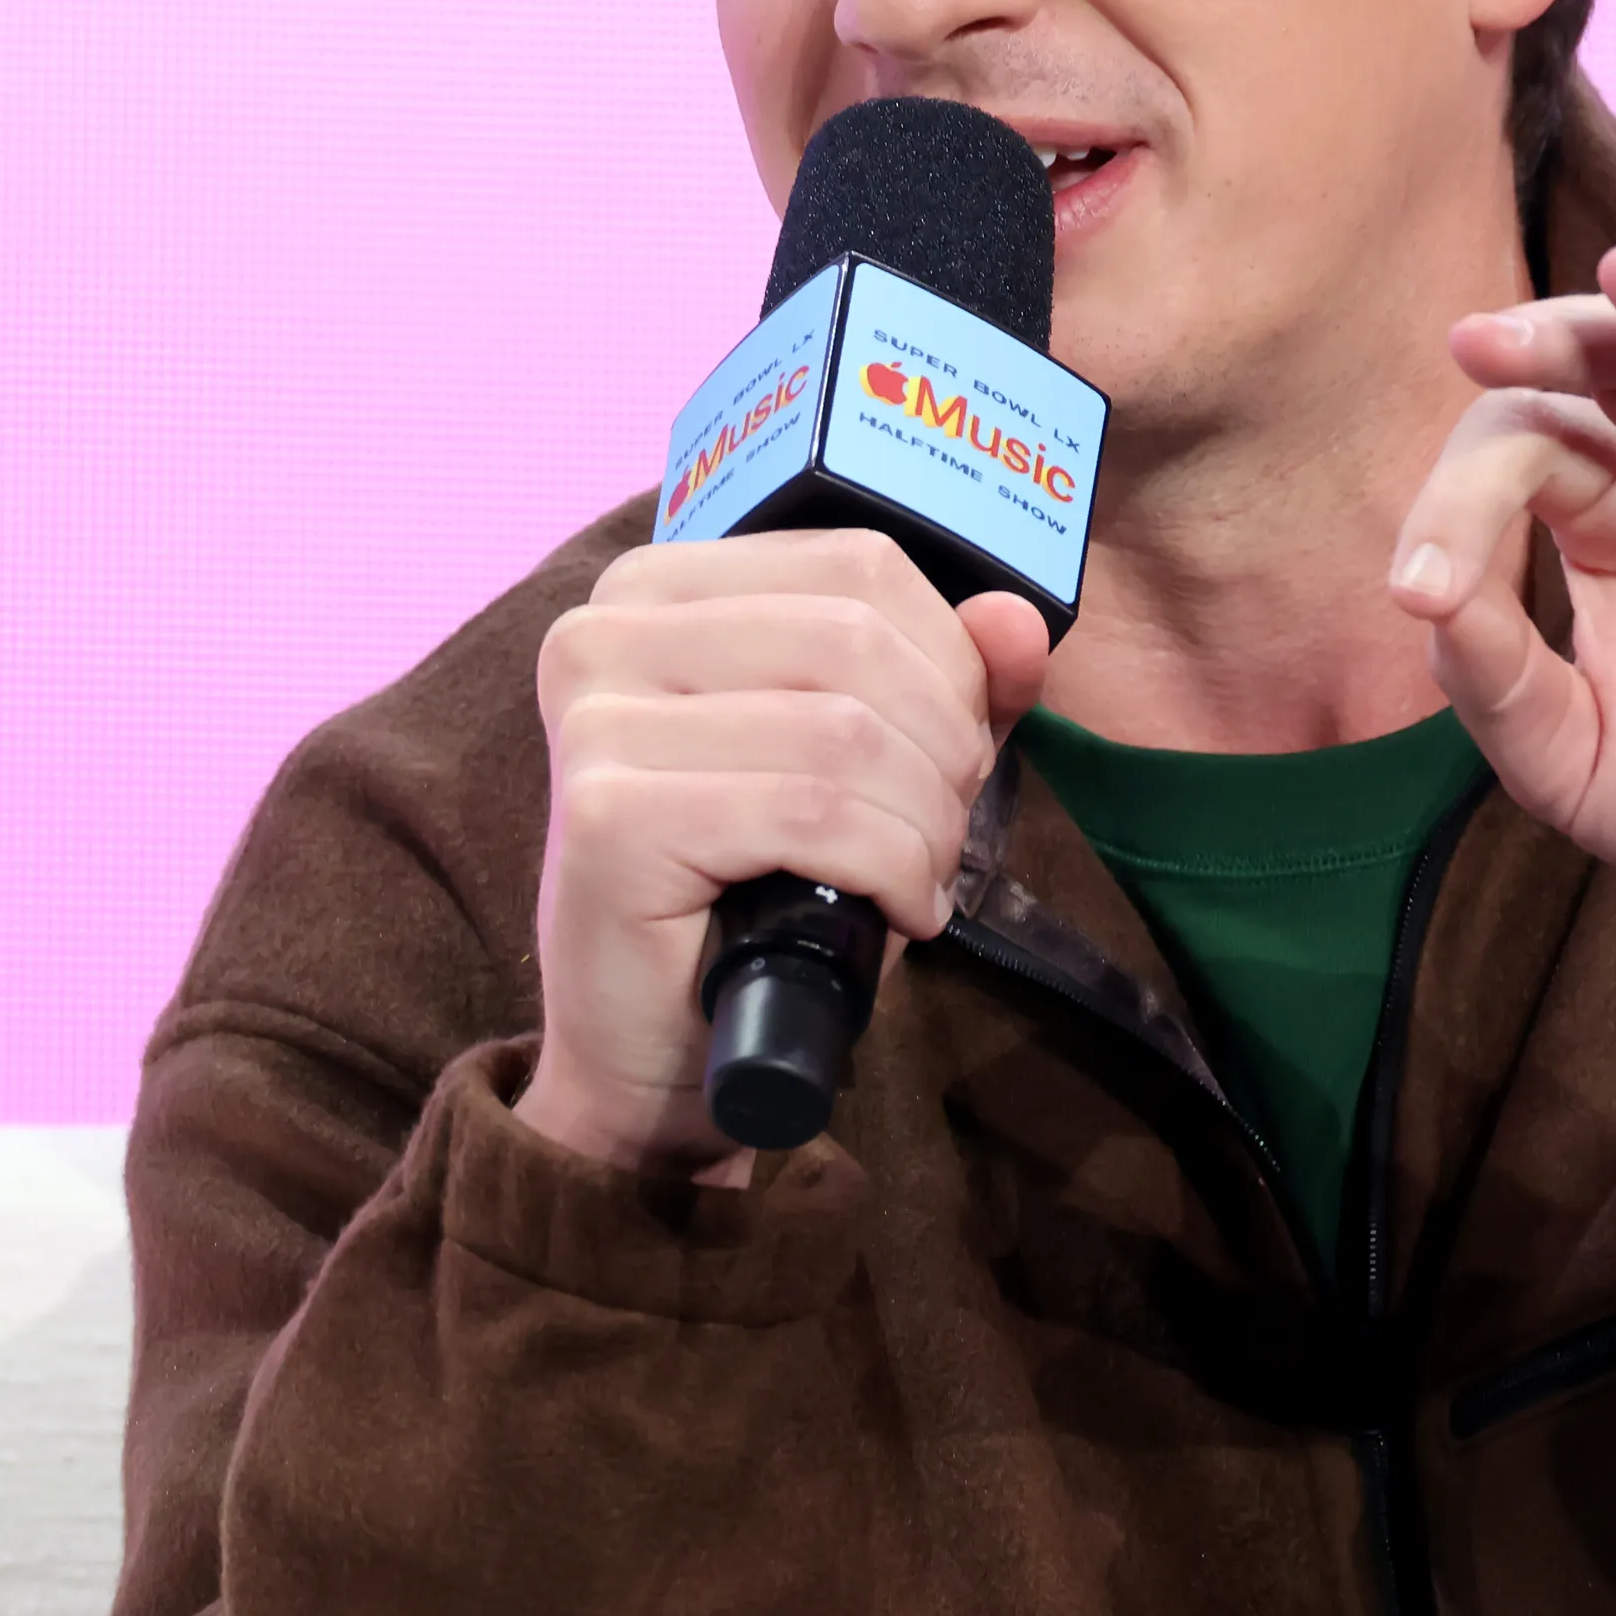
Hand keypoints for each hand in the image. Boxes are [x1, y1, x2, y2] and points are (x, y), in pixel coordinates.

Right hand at [528, 532, 1054, 1173]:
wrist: (654, 1051)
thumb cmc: (757, 897)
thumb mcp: (868, 766)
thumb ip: (946, 682)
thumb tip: (1019, 620)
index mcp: (656, 588)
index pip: (860, 564)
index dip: (948, 663)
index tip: (952, 756)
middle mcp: (602, 632)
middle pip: (856, 638)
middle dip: (943, 750)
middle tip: (942, 836)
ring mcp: (595, 720)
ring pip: (843, 731)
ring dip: (925, 824)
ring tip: (918, 881)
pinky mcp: (610, 816)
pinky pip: (812, 813)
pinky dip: (891, 872)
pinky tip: (896, 915)